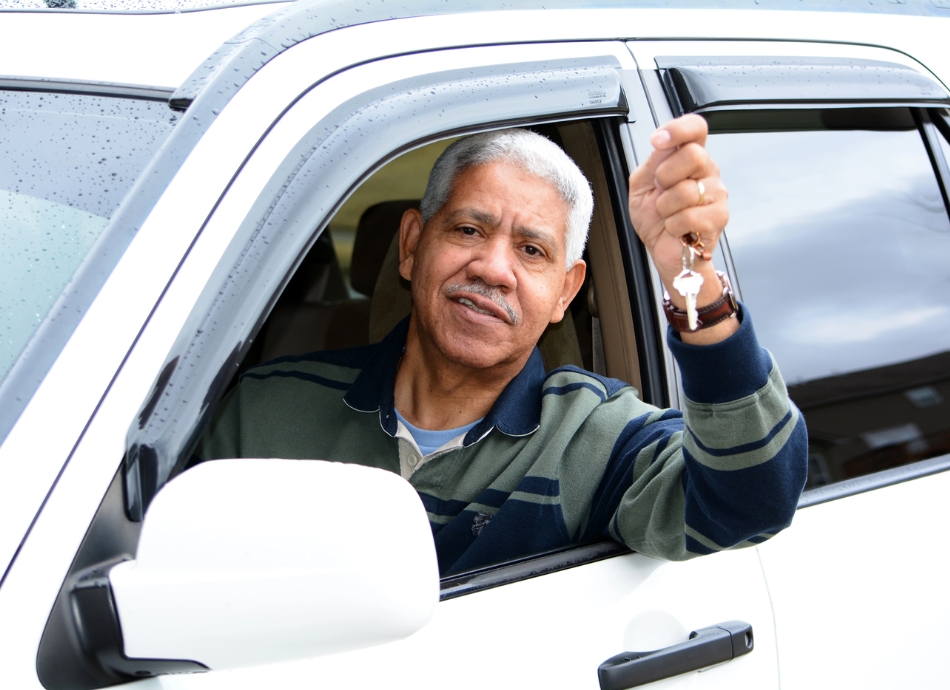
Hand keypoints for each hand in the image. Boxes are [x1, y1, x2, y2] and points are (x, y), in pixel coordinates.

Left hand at [628, 114, 735, 343]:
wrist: (663, 251)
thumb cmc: (654, 218)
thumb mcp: (642, 185)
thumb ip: (652, 162)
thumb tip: (663, 143)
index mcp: (688, 157)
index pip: (695, 128)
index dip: (678, 129)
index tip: (658, 141)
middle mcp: (706, 171)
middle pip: (693, 154)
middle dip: (665, 176)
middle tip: (661, 191)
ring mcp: (716, 193)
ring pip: (686, 190)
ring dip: (665, 207)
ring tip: (668, 214)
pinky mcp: (718, 217)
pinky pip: (688, 216)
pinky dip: (673, 225)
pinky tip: (676, 228)